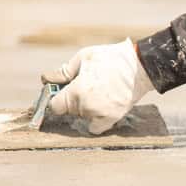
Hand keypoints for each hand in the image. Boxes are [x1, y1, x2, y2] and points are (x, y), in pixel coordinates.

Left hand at [40, 38, 154, 134]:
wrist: (139, 67)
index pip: (55, 105)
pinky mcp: (111, 119)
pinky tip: (101, 107)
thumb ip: (64, 72)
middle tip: (86, 86)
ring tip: (99, 92)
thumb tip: (46, 80)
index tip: (61, 93)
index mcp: (76, 90)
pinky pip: (95, 128)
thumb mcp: (84, 57)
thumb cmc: (110, 58)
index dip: (56, 98)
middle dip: (72, 100)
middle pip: (69, 110)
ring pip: (82, 116)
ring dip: (85, 108)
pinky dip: (94, 120)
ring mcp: (99, 114)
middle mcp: (86, 106)